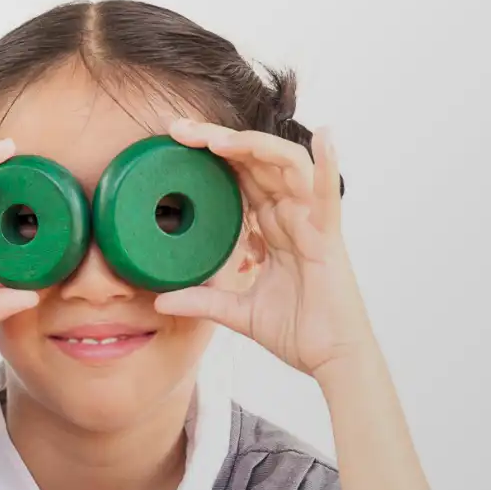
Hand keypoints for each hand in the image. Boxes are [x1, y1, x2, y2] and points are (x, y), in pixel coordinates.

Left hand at [156, 121, 374, 381]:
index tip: (174, 141)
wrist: (330, 360)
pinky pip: (329, 196)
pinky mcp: (329, 239)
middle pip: (256, 163)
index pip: (239, 178)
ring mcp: (312, 223)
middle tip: (180, 129)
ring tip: (217, 139)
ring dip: (253, 147)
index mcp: (272, 227)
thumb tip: (160, 300)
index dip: (211, 156)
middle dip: (219, 141)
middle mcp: (292, 216)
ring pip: (286, 167)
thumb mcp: (237, 313)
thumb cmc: (297, 331)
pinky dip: (328, 165)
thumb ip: (203, 301)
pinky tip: (325, 137)